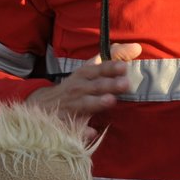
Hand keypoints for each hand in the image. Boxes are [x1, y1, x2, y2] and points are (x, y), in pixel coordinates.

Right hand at [26, 42, 141, 122]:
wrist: (43, 105)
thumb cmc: (75, 86)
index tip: (124, 67)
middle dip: (110, 85)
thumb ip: (112, 58)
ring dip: (97, 102)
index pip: (99, 69)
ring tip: (110, 100)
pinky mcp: (66, 123)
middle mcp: (79, 89)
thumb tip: (136, 47)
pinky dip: (82, 131)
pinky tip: (91, 132)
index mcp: (84, 75)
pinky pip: (74, 128)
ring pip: (85, 104)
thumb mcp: (89, 70)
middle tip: (126, 84)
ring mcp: (72, 106)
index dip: (111, 68)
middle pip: (96, 86)